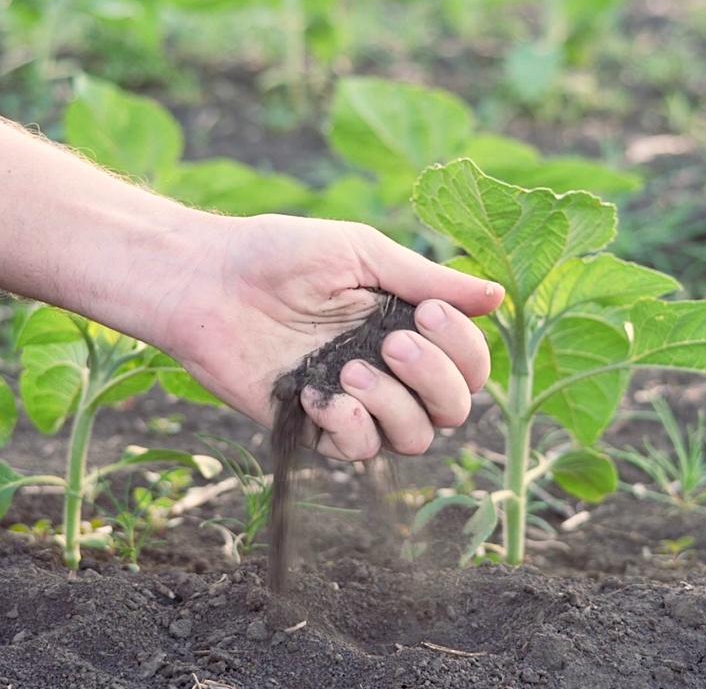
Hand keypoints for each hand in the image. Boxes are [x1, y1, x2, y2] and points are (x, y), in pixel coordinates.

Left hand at [157, 213, 503, 460]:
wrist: (207, 282)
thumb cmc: (280, 255)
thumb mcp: (363, 253)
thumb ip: (430, 279)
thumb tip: (498, 297)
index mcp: (408, 325)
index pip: (470, 362)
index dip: (462, 348)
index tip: (428, 312)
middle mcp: (390, 369)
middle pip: (455, 408)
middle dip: (436, 380)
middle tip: (393, 346)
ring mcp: (355, 402)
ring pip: (416, 437)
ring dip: (393, 406)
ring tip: (348, 372)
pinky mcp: (315, 428)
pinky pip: (360, 452)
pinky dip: (349, 427)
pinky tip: (315, 395)